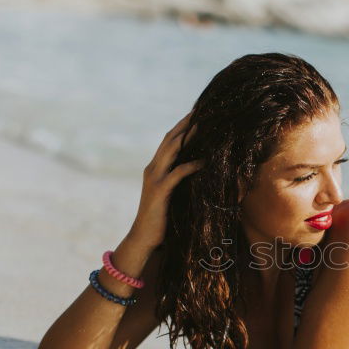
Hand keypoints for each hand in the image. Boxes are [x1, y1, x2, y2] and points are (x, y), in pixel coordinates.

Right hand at [130, 109, 204, 248]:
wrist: (144, 237)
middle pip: (170, 139)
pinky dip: (191, 165)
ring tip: (203, 126)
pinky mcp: (160, 191)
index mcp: (155, 167)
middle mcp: (152, 168)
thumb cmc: (162, 217)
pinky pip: (177, 174)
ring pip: (171, 150)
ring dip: (187, 137)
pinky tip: (204, 161)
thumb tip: (199, 170)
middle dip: (185, 124)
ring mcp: (155, 179)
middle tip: (201, 111)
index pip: (169, 141)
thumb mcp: (171, 193)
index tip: (197, 114)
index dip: (182, 126)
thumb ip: (179, 180)